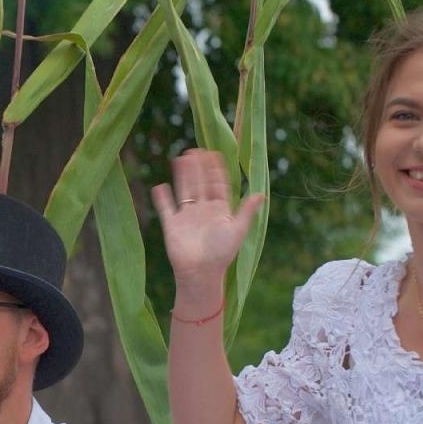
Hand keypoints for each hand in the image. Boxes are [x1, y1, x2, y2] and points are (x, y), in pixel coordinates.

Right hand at [152, 149, 264, 295]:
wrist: (201, 273)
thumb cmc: (222, 254)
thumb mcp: (238, 229)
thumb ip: (247, 211)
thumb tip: (262, 194)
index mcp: (219, 211)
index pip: (217, 185)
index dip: (215, 170)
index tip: (213, 154)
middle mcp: (203, 211)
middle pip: (200, 184)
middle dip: (198, 168)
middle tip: (195, 150)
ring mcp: (186, 217)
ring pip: (184, 190)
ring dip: (182, 175)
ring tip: (180, 158)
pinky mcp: (172, 225)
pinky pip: (166, 208)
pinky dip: (162, 198)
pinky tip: (160, 185)